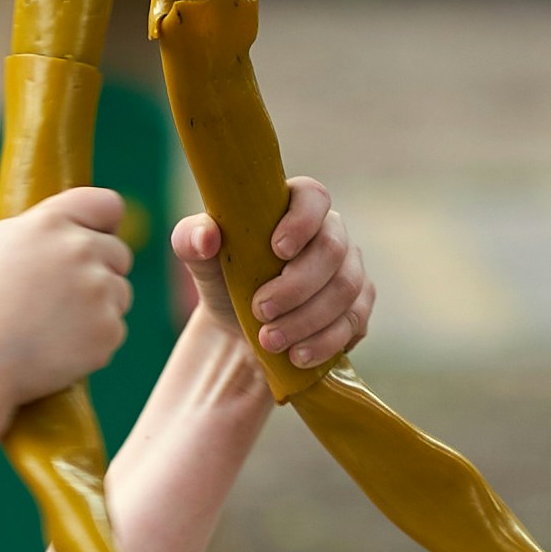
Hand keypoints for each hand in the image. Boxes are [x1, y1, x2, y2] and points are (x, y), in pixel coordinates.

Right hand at [0, 184, 135, 413]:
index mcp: (51, 222)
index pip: (107, 205)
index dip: (103, 223)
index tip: (96, 237)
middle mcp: (82, 250)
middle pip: (119, 253)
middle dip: (100, 269)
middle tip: (67, 293)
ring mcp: (99, 291)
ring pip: (120, 293)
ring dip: (100, 305)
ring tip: (59, 323)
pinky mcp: (108, 331)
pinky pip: (114, 330)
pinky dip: (95, 340)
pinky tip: (62, 346)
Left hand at [177, 175, 373, 375]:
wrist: (240, 327)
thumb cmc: (224, 280)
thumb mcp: (200, 261)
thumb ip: (192, 239)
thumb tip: (206, 238)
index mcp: (295, 206)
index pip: (313, 196)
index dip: (302, 221)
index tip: (276, 249)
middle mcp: (331, 232)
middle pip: (332, 250)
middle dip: (296, 286)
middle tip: (260, 310)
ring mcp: (350, 268)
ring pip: (345, 289)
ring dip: (307, 319)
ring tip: (270, 340)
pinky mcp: (358, 306)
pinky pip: (354, 321)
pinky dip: (324, 342)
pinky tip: (297, 355)